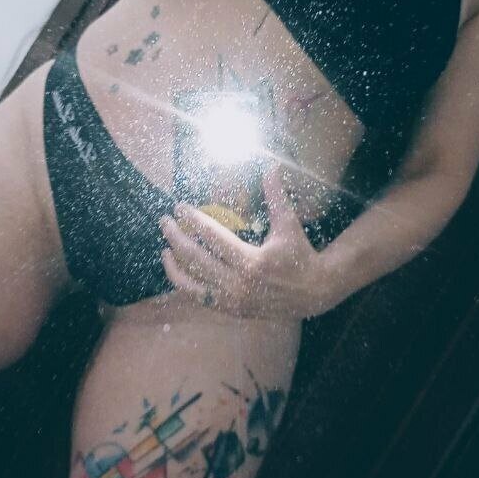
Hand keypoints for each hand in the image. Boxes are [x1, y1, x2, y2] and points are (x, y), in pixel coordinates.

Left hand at [160, 167, 335, 319]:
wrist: (313, 292)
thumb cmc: (300, 254)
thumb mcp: (289, 225)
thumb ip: (277, 197)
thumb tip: (270, 167)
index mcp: (252, 262)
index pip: (213, 237)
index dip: (193, 220)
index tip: (179, 207)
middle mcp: (238, 284)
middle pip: (196, 260)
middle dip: (176, 238)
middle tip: (165, 222)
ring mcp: (233, 301)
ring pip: (192, 284)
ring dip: (174, 267)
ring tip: (165, 250)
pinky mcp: (232, 310)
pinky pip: (200, 298)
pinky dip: (186, 284)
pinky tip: (179, 270)